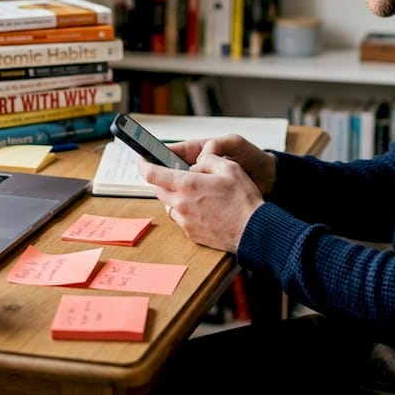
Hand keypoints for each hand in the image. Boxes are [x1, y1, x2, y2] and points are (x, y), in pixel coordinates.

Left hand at [137, 136, 273, 252]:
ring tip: (195, 193)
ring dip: (175, 197)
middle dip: (163, 181)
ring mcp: (185, 221)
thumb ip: (208, 160)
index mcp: (188, 185)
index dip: (143, 164)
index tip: (141, 160)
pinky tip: (202, 208)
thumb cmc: (244, 200)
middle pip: (159, 190)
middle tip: (176, 175)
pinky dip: (185, 212)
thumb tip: (196, 164)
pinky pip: (180, 219)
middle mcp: (181, 204)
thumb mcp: (229, 168)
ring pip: (169, 206)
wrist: (254, 232)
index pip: (153, 174)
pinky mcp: (191, 234)